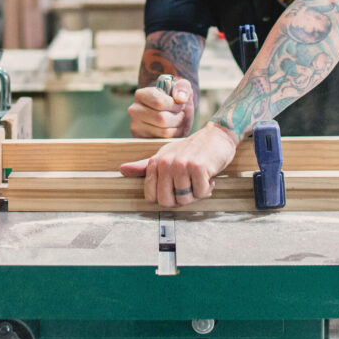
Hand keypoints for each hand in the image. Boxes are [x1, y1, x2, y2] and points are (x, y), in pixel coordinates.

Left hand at [119, 122, 237, 206]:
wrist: (216, 136)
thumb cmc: (191, 150)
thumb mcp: (166, 155)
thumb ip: (144, 166)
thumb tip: (122, 170)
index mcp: (155, 162)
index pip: (152, 196)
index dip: (167, 198)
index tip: (176, 189)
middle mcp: (165, 163)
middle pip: (167, 201)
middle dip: (181, 199)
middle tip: (189, 186)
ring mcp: (181, 165)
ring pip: (185, 199)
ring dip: (196, 193)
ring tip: (199, 179)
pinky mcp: (198, 167)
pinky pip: (201, 193)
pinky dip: (207, 188)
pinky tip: (209, 176)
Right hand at [128, 78, 194, 137]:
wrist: (169, 110)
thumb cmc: (174, 97)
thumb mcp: (181, 87)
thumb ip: (182, 88)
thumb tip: (180, 99)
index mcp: (141, 95)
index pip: (159, 103)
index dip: (175, 105)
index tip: (180, 104)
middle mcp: (134, 110)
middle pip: (162, 119)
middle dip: (177, 117)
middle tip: (180, 114)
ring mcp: (136, 126)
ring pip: (164, 132)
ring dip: (177, 127)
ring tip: (177, 121)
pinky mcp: (141, 139)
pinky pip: (163, 141)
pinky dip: (173, 136)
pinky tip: (172, 129)